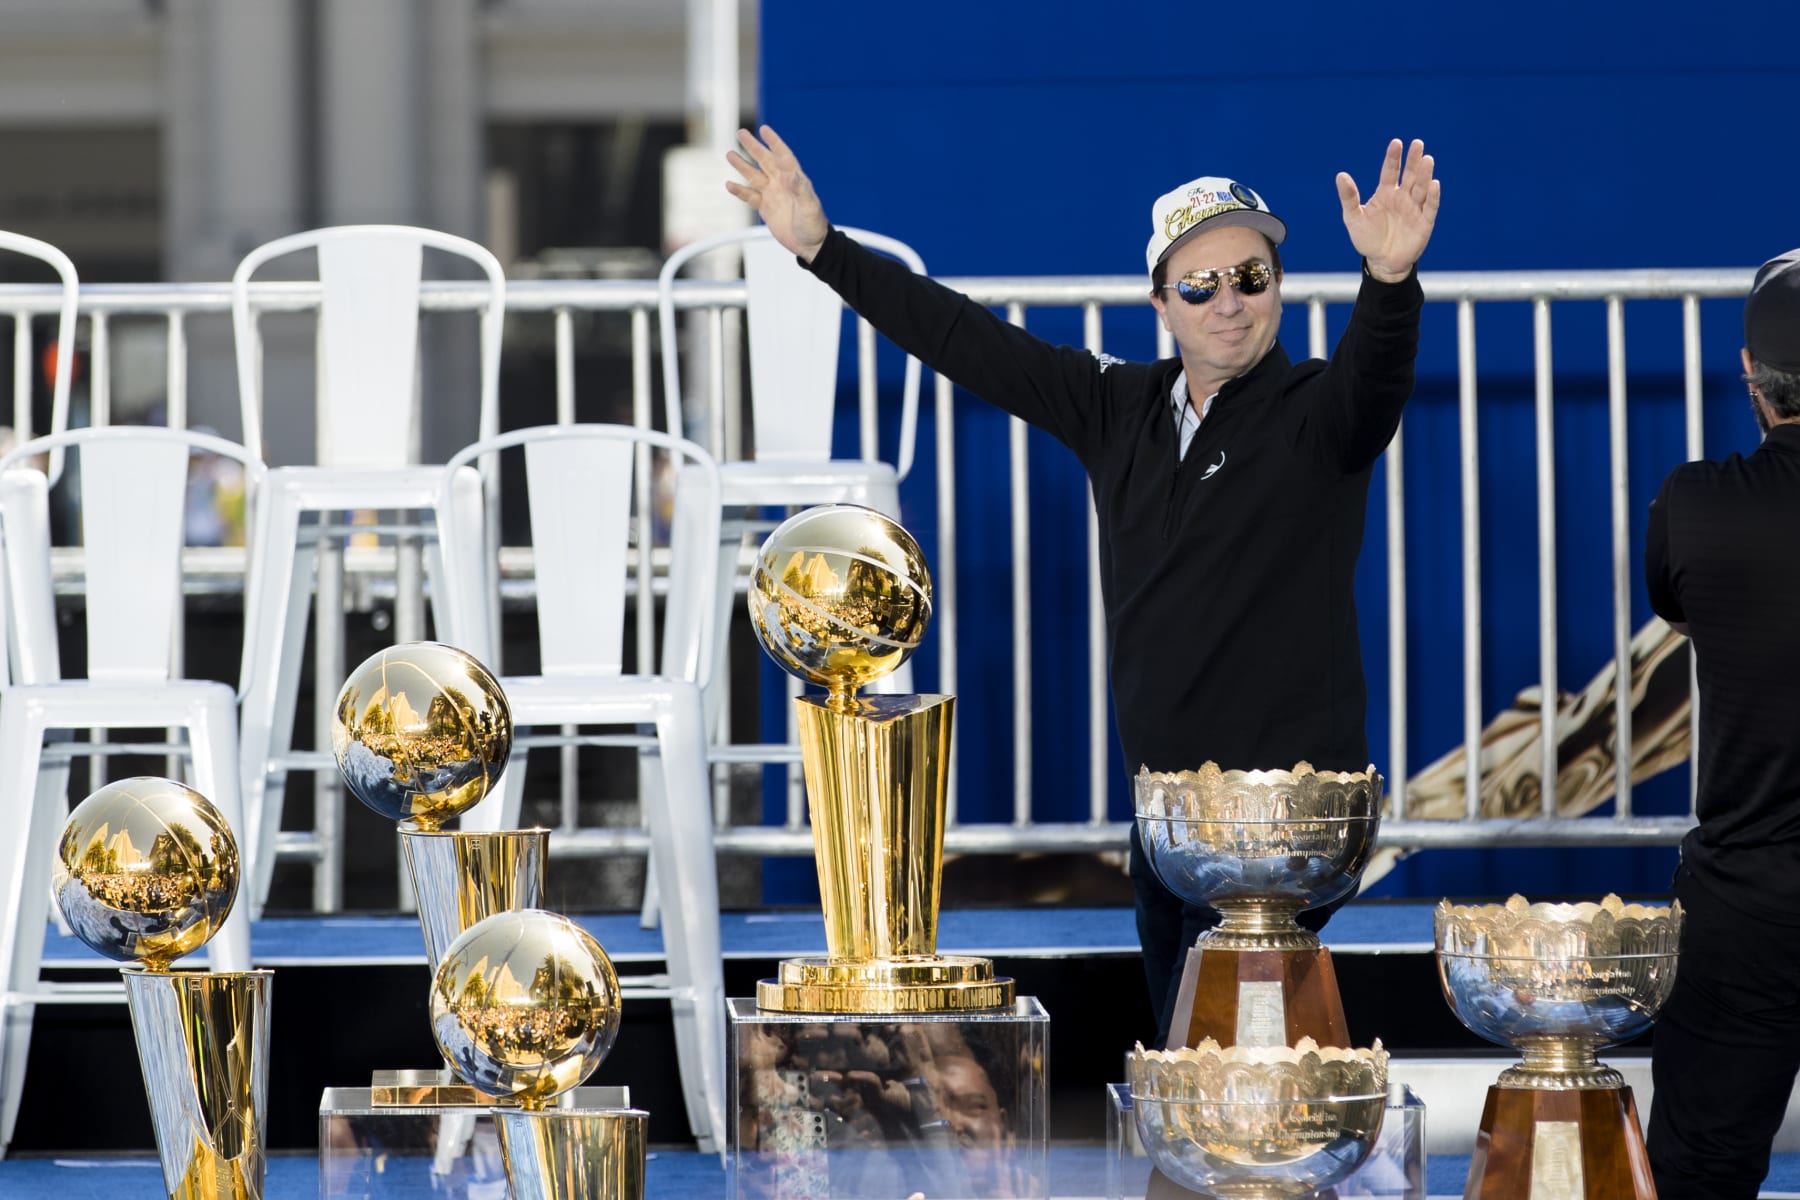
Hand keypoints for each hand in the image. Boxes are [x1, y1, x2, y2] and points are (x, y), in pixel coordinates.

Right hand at [726, 125, 831, 262]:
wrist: (809, 245)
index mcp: (795, 179)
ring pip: (754, 176)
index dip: (774, 142)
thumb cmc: (814, 225)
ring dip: (742, 165)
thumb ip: (801, 189)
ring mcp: (772, 194)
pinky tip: (729, 184)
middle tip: (741, 133)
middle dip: (753, 147)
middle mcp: (782, 183)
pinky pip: (750, 196)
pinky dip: (739, 191)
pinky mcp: (765, 208)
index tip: (764, 130)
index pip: (783, 155)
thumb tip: (791, 174)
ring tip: (730, 154)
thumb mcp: (810, 207)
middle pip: (765, 160)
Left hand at [1335, 139, 1439, 281]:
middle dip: (1413, 160)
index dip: (1393, 158)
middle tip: (1417, 143)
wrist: (1381, 262)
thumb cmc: (1367, 239)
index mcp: (1385, 193)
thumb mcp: (1353, 218)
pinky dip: (1433, 196)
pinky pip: (1430, 207)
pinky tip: (1434, 184)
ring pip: (1421, 188)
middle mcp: (1402, 197)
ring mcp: (1414, 209)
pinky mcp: (1425, 222)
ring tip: (1427, 159)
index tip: (1396, 143)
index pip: (1390, 171)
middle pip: (1409, 175)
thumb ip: (1349, 197)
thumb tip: (1340, 175)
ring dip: (1424, 174)